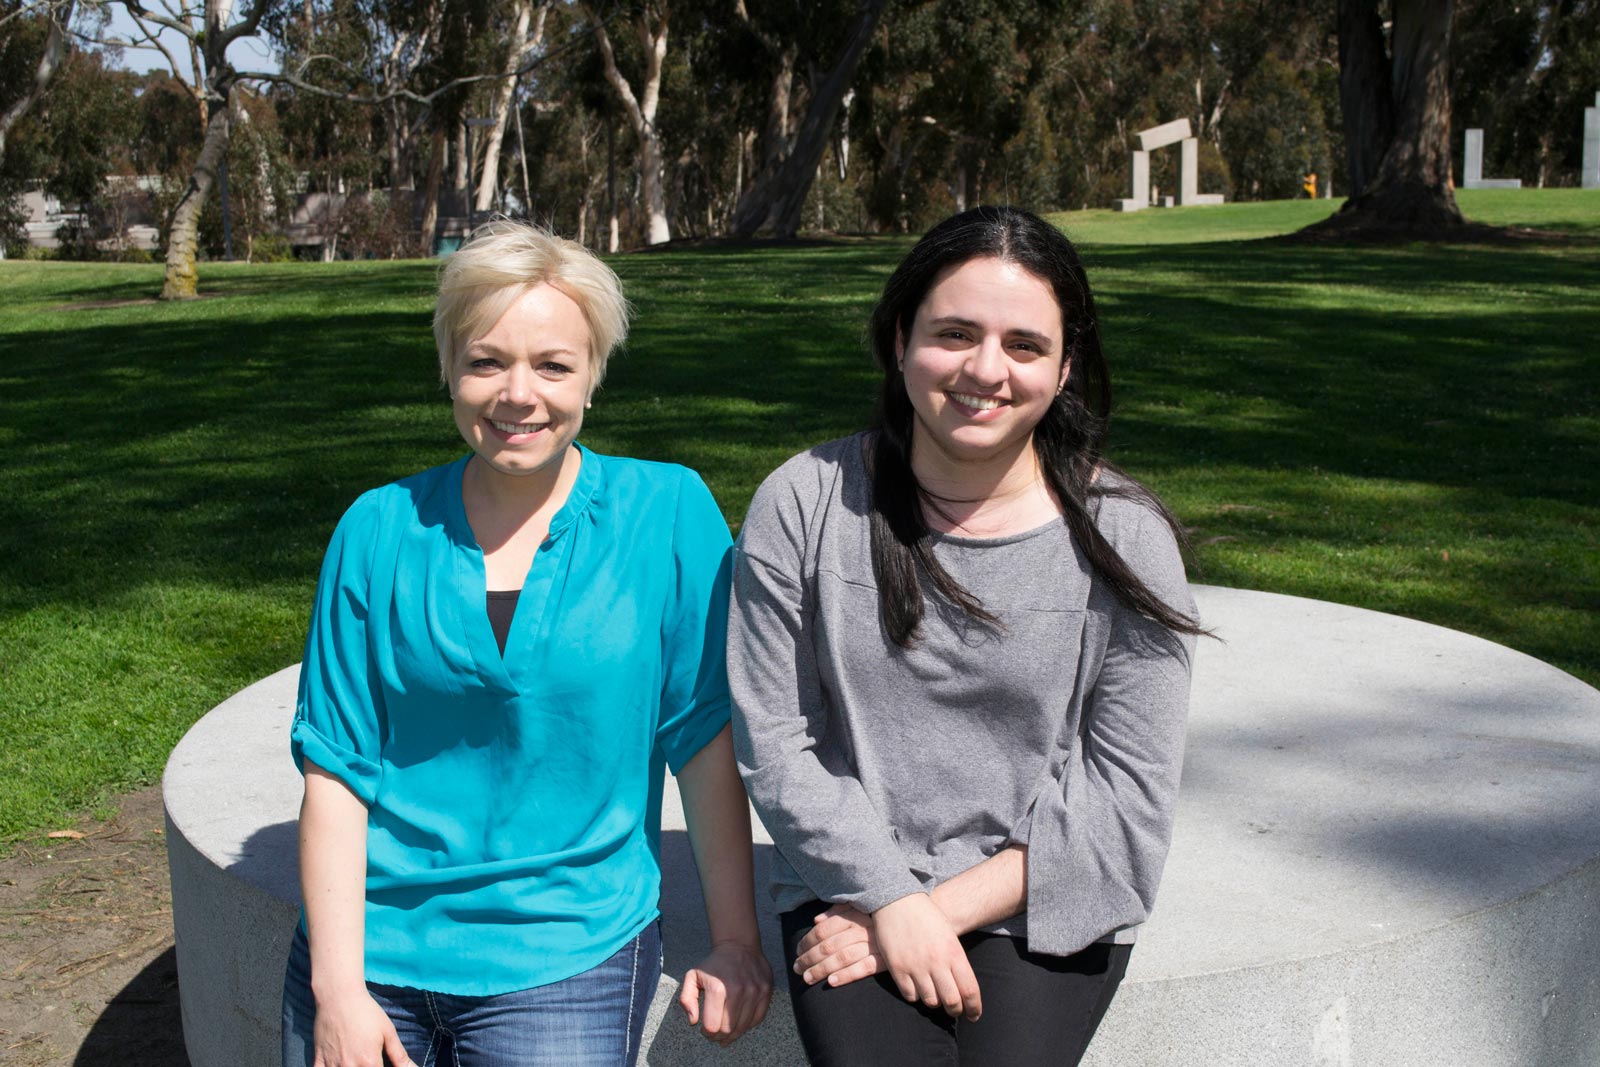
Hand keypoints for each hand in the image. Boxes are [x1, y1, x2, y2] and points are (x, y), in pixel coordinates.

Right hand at [312, 986, 412, 1066]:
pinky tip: (338, 1064)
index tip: (380, 1064)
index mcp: (369, 1062)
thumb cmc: (366, 1012)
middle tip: (367, 1061)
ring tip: (355, 1061)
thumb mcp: (388, 1032)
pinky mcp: (318, 1061)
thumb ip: (399, 1055)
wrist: (339, 997)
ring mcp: (332, 1065)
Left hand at [678, 939, 773, 1045]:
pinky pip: (758, 1019)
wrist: (739, 945)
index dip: (707, 1033)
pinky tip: (740, 1022)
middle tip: (715, 1034)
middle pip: (728, 1030)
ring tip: (727, 1031)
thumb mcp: (693, 977)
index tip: (705, 1030)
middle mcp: (738, 991)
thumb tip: (693, 1022)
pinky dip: (748, 1025)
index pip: (712, 1026)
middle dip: (719, 1036)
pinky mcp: (766, 991)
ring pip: (744, 1027)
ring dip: (734, 1033)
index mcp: (717, 989)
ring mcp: (754, 991)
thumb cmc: (714, 964)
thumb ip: (686, 1000)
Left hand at [793, 904, 882, 988]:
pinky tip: (832, 982)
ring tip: (807, 978)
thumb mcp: (862, 908)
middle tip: (797, 968)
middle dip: (809, 957)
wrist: (916, 929)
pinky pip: (863, 968)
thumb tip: (816, 920)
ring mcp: (874, 944)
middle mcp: (863, 928)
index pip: (824, 929)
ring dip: (821, 969)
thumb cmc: (883, 918)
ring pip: (842, 957)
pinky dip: (846, 975)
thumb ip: (839, 911)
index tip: (797, 951)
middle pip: (829, 944)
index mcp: (855, 915)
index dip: (808, 940)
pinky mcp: (885, 960)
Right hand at [871, 893, 981, 1020]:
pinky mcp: (897, 968)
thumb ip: (956, 962)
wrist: (898, 900)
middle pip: (952, 1001)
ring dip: (935, 1001)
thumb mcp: (949, 936)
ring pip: (930, 1001)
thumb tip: (964, 990)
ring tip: (935, 994)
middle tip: (955, 1009)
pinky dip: (916, 995)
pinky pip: (910, 995)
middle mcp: (936, 962)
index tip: (974, 1015)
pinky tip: (918, 986)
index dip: (974, 1008)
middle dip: (956, 1010)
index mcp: (953, 952)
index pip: (970, 990)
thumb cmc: (927, 917)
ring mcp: (915, 966)